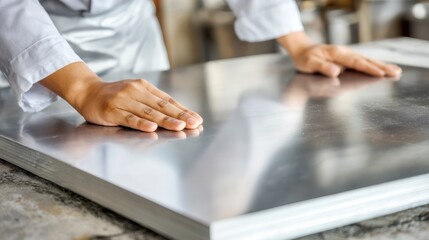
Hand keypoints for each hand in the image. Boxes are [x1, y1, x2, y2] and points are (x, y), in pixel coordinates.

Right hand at [41, 62, 202, 131]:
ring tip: (179, 126)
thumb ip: (153, 103)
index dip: (183, 110)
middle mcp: (135, 91)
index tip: (197, 119)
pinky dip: (141, 123)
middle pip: (161, 106)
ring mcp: (123, 100)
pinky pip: (129, 118)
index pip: (167, 100)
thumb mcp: (136, 94)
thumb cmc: (115, 97)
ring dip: (165, 120)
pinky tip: (152, 127)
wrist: (87, 92)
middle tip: (194, 123)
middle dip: (179, 116)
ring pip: (148, 112)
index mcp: (144, 87)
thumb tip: (178, 115)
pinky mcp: (112, 110)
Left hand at [277, 32, 401, 77]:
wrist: (302, 50)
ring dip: (382, 65)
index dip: (368, 68)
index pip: (356, 62)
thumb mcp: (310, 64)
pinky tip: (383, 68)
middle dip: (381, 67)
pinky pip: (363, 61)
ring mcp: (347, 54)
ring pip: (367, 60)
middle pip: (366, 60)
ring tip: (396, 70)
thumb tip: (337, 71)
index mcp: (337, 53)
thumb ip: (323, 67)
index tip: (380, 74)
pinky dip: (374, 64)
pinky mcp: (347, 58)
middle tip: (396, 72)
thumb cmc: (305, 59)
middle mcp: (345, 52)